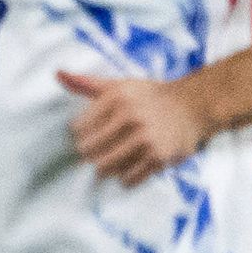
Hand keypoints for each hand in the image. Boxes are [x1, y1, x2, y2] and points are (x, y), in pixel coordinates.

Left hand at [59, 70, 210, 186]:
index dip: (81, 135)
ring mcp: (146, 139)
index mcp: (117, 99)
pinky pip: (128, 179)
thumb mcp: (119, 85)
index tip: (91, 134)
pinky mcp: (159, 158)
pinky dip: (124, 178)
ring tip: (113, 159)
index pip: (78, 129)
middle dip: (90, 154)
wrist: (193, 106)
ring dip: (105, 168)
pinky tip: (130, 167)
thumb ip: (86, 83)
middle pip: (88, 151)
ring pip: (105, 167)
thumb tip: (58, 74)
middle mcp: (131, 118)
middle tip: (99, 151)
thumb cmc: (149, 96)